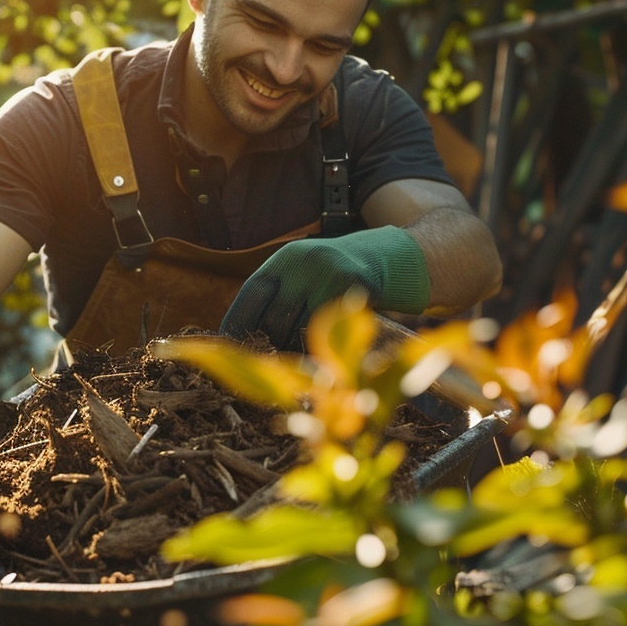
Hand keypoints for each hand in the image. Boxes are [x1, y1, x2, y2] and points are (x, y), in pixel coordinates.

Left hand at [220, 225, 429, 351]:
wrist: (400, 258)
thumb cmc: (349, 274)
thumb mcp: (312, 272)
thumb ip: (286, 293)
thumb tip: (249, 333)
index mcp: (289, 257)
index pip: (252, 292)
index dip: (237, 320)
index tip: (226, 343)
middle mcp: (305, 262)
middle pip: (273, 315)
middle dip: (266, 343)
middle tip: (262, 365)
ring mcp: (330, 276)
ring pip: (300, 328)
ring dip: (293, 352)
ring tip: (289, 368)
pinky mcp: (353, 294)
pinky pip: (328, 333)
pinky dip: (319, 352)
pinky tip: (318, 361)